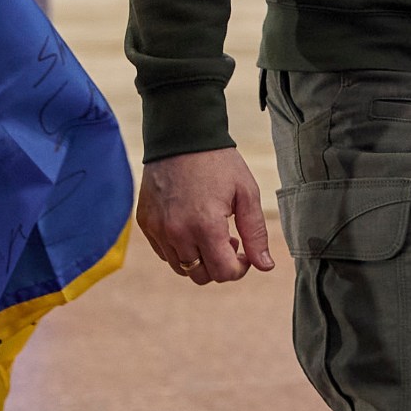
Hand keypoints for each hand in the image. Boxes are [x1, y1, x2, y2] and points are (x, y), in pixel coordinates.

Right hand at [137, 147, 274, 285]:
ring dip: (199, 258)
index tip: (244, 252)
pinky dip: (179, 249)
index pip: (224, 273)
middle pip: (201, 276)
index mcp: (205, 226)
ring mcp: (158, 229)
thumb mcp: (246, 193)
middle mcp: (177, 232)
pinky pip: (164, 252)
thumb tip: (265, 266)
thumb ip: (256, 233)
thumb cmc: (218, 163)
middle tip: (228, 240)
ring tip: (209, 232)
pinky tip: (190, 226)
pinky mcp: (145, 223)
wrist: (181, 135)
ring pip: (181, 267)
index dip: (240, 268)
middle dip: (219, 265)